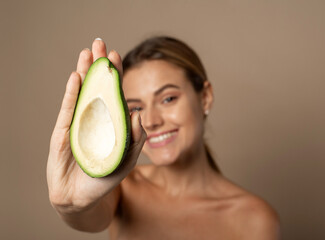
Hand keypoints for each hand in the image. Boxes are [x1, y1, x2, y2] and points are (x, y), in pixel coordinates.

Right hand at [47, 39, 145, 212]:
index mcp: (111, 122)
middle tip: (99, 43)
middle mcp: (95, 118)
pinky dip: (72, 93)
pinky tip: (76, 77)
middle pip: (97, 87)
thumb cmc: (105, 177)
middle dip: (99, 66)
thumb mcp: (126, 159)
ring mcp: (78, 123)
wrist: (81, 198)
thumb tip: (139, 114)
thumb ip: (136, 138)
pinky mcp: (64, 132)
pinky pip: (69, 110)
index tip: (117, 56)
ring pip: (82, 93)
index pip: (114, 93)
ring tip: (87, 53)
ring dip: (84, 72)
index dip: (115, 75)